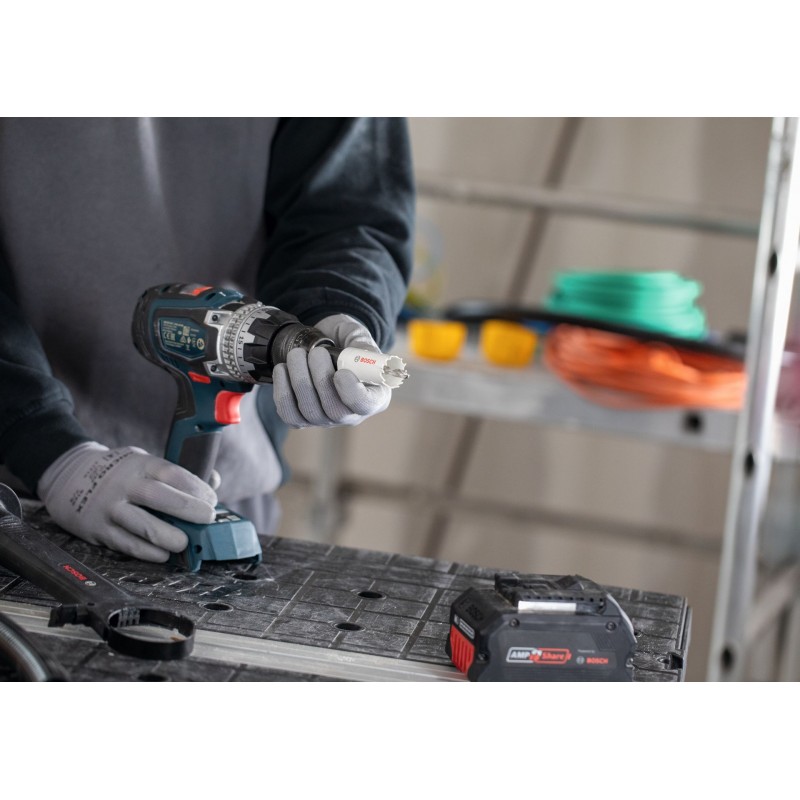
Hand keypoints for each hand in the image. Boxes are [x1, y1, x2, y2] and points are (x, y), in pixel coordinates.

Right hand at [37, 442, 217, 561]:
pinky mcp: (98, 529)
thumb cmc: (120, 472)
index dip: (196, 488)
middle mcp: (125, 484)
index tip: (212, 500)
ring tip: (185, 543)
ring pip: (141, 525)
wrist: (69, 477)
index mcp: (141, 464)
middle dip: (187, 509)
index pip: (172, 473)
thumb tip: (213, 482)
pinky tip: (163, 555)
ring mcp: (110, 507)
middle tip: (207, 519)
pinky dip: (147, 552)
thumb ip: (176, 473)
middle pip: (158, 497)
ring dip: (167, 536)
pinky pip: (126, 544)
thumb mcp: (144, 462)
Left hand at [272, 314, 391, 426]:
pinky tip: (283, 369)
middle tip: (316, 352)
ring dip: (299, 380)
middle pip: (336, 412)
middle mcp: (352, 413)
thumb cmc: (344, 340)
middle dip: (321, 380)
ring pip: (310, 413)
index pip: (366, 405)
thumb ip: (361, 345)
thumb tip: (359, 355)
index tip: (341, 372)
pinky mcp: (302, 418)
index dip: (352, 393)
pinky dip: (282, 391)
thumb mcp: (357, 336)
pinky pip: (289, 415)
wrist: (322, 343)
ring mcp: (326, 419)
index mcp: (374, 394)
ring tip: (297, 354)